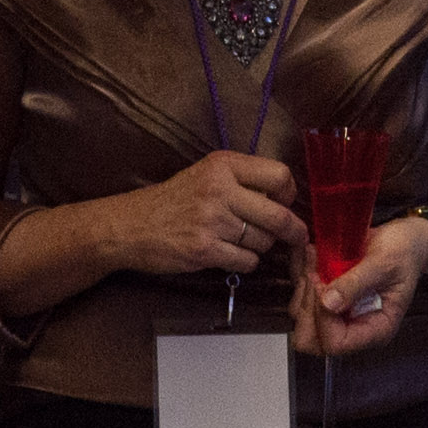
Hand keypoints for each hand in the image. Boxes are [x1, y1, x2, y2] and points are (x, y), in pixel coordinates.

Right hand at [121, 151, 309, 281]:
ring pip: (263, 241)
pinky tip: (229, 254)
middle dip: (292, 230)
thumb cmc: (171, 201)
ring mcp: (212, 220)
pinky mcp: (205, 249)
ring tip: (240, 241)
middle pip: (278, 214)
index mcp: (223, 165)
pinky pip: (247, 261)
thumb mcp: (205, 174)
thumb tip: (283, 199)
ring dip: (260, 246)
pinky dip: (245, 262)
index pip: (278, 175)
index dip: (289, 193)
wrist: (131, 225)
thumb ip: (241, 180)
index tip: (285, 202)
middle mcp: (219, 189)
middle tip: (297, 236)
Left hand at [291, 214, 427, 358]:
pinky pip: (301, 299)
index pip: (337, 343)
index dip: (323, 318)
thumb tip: (328, 303)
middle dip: (307, 307)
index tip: (324, 286)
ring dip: (303, 288)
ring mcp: (339, 316)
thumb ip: (356, 284)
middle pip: (313, 341)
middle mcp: (355, 328)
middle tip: (315, 275)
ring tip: (315, 260)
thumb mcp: (384, 264)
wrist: (405, 239)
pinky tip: (312, 259)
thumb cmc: (404, 253)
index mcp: (375, 330)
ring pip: (301, 319)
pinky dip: (301, 279)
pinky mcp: (328, 301)